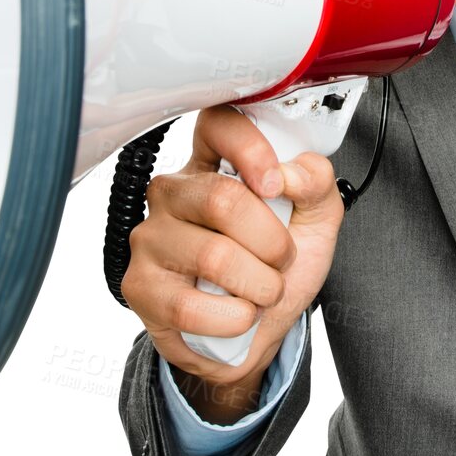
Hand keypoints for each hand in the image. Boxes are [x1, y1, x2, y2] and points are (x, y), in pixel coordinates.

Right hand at [120, 104, 344, 423]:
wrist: (258, 331)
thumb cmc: (276, 266)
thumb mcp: (314, 220)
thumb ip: (315, 183)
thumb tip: (289, 174)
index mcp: (211, 163)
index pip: (217, 124)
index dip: (250, 149)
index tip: (275, 185)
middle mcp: (172, 192)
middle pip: (222, 199)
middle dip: (272, 243)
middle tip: (280, 261)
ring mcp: (150, 237)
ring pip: (214, 256)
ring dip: (259, 286)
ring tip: (261, 291)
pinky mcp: (139, 286)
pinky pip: (191, 307)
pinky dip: (233, 319)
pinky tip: (236, 315)